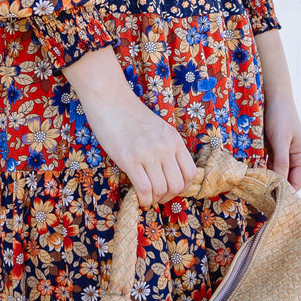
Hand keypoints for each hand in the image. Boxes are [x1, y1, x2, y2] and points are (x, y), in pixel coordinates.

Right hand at [63, 48, 196, 208]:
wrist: (110, 101)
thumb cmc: (132, 116)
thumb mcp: (160, 129)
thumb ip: (167, 148)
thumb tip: (169, 173)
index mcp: (174, 140)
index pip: (190, 173)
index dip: (183, 187)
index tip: (171, 188)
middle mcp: (165, 148)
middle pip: (177, 185)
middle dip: (168, 197)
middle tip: (157, 195)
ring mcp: (148, 154)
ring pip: (161, 190)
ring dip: (154, 199)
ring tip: (146, 196)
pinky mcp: (129, 160)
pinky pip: (144, 189)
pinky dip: (143, 200)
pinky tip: (138, 198)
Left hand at [254, 28, 300, 189]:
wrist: (273, 93)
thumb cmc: (281, 116)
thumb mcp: (280, 140)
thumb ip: (280, 162)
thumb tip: (278, 184)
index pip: (295, 184)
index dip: (285, 195)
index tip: (270, 205)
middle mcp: (293, 157)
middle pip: (283, 180)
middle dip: (271, 190)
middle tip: (254, 202)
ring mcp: (281, 152)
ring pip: (272, 173)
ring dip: (262, 180)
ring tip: (248, 192)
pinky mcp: (270, 147)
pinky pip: (263, 163)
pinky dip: (257, 170)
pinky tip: (246, 176)